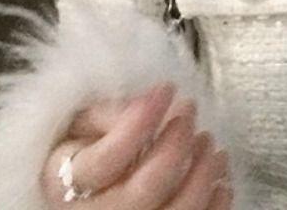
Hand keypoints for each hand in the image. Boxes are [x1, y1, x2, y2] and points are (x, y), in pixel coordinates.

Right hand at [40, 81, 232, 208]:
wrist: (84, 192)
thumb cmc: (87, 150)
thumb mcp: (82, 124)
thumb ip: (111, 113)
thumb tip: (152, 102)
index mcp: (65, 183)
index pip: (109, 158)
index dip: (142, 120)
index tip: (166, 89)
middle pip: (147, 188)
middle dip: (177, 144)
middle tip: (189, 111)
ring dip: (203, 173)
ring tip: (208, 142)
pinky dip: (217, 203)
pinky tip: (222, 180)